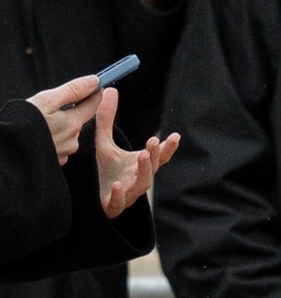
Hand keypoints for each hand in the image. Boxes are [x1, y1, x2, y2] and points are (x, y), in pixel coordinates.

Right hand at [30, 74, 103, 163]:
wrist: (9, 151)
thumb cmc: (23, 125)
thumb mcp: (46, 100)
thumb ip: (72, 90)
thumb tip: (93, 81)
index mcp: (72, 124)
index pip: (93, 105)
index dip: (94, 94)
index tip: (94, 86)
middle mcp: (72, 141)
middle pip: (79, 121)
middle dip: (70, 112)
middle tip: (52, 107)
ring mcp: (63, 153)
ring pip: (69, 134)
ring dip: (61, 127)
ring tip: (42, 123)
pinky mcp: (54, 161)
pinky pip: (60, 146)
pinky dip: (53, 139)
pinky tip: (41, 136)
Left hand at [90, 85, 175, 219]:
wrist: (87, 198)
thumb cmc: (101, 172)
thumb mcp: (103, 142)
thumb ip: (107, 119)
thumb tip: (110, 90)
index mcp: (139, 166)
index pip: (158, 156)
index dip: (168, 148)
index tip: (175, 136)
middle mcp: (136, 179)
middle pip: (152, 169)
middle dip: (154, 155)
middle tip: (153, 142)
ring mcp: (127, 194)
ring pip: (142, 185)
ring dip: (144, 171)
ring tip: (141, 156)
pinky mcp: (112, 206)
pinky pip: (119, 202)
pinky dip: (120, 194)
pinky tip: (117, 185)